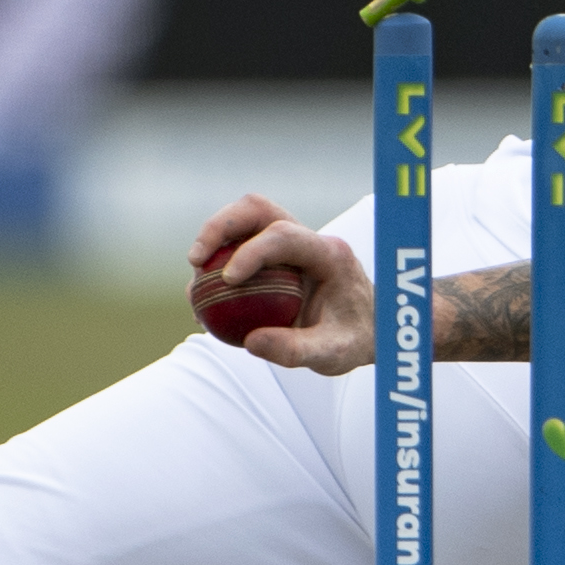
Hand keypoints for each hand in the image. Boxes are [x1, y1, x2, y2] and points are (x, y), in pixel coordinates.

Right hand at [189, 194, 374, 374]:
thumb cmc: (355, 340)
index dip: (251, 251)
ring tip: (195, 287)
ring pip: (244, 222)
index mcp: (328, 253)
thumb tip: (251, 341)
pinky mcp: (276, 256)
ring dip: (213, 243)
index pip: (284, 235)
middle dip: (220, 226)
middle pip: (258, 210)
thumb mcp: (334, 354)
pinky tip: (201, 300)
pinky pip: (239, 248)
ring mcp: (291, 243)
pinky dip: (216, 265)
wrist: (369, 330)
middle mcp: (308, 239)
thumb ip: (296, 349)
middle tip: (194, 259)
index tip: (227, 280)